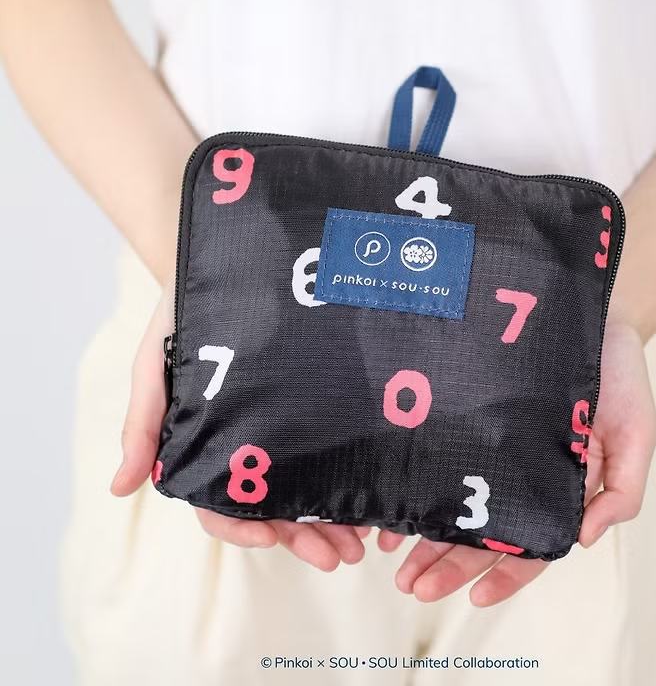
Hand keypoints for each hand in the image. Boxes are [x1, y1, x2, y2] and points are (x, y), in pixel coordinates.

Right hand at [110, 286, 368, 570]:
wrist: (229, 266)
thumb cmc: (182, 315)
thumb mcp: (156, 365)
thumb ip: (144, 423)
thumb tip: (119, 488)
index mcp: (205, 443)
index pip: (217, 503)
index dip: (242, 529)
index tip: (273, 539)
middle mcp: (244, 444)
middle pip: (271, 506)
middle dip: (302, 537)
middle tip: (338, 556)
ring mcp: (278, 427)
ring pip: (304, 488)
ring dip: (329, 521)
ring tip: (360, 543)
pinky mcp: (307, 407)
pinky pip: (326, 452)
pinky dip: (343, 481)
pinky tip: (368, 495)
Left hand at [376, 316, 655, 605]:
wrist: (584, 313)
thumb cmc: (616, 375)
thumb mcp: (637, 430)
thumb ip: (622, 490)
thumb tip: (584, 540)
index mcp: (561, 487)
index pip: (533, 545)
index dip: (507, 576)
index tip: (473, 598)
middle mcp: (521, 475)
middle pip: (484, 533)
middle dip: (448, 563)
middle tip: (410, 586)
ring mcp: (492, 448)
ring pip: (456, 503)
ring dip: (425, 536)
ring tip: (391, 560)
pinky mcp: (469, 419)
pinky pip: (440, 459)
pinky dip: (417, 484)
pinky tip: (392, 503)